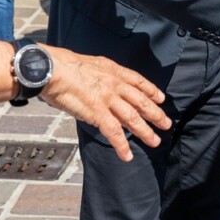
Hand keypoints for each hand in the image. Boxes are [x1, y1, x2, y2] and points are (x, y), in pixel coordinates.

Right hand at [42, 46, 171, 161]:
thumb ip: (101, 74)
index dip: (152, 91)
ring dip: (145, 131)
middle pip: (142, 101)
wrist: (52, 69)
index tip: (161, 98)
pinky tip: (127, 156)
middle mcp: (115, 85)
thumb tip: (102, 80)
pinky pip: (113, 132)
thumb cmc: (65, 65)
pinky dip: (121, 146)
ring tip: (155, 141)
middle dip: (156, 114)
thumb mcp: (91, 64)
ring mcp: (108, 99)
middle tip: (166, 124)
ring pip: (133, 118)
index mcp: (113, 71)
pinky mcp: (97, 113)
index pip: (139, 82)